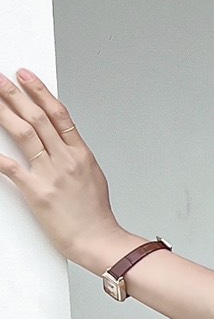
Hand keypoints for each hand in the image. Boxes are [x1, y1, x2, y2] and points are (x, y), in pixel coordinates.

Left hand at [0, 69, 132, 271]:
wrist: (98, 240)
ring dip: (6, 111)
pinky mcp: (37, 191)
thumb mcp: (92, 177)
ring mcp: (51, 174)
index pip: (59, 114)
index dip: (40, 91)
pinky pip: (11, 167)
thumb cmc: (95, 216)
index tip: (27, 77)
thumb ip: (74, 157)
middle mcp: (66, 159)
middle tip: (1, 79)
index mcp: (81, 154)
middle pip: (38, 117)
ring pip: (25, 133)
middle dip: (16, 94)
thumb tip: (60, 143)